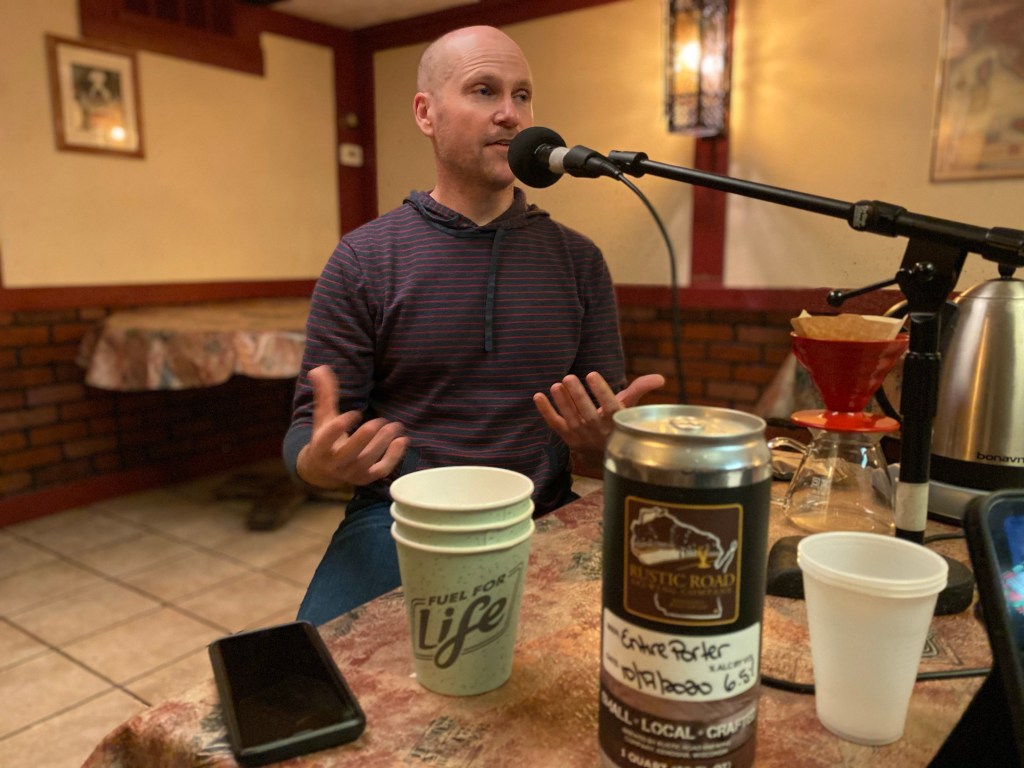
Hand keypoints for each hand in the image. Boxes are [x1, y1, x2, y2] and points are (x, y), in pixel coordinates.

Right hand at [296, 365, 408, 488]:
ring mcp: (351, 472)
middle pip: (352, 451)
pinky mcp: (365, 478)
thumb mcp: (323, 416)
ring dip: (383, 442)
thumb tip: (319, 369)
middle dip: (367, 435)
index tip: (355, 412)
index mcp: (320, 447)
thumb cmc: (326, 436)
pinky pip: (381, 470)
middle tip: (381, 420)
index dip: (341, 426)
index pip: (327, 438)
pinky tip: (402, 440)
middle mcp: (334, 463)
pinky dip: (394, 457)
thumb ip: (324, 394)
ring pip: (368, 460)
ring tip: (394, 425)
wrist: (324, 470)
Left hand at [533, 372, 664, 463]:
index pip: (609, 406)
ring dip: (562, 401)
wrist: (604, 455)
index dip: (601, 390)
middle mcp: (597, 430)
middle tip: (569, 377)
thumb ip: (640, 390)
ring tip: (556, 385)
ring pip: (570, 417)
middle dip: (577, 395)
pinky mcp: (566, 437)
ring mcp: (580, 435)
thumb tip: (660, 377)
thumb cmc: (616, 425)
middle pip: (587, 412)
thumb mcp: (629, 409)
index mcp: (615, 422)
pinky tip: (538, 396)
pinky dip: (545, 411)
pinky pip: (554, 423)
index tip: (593, 374)